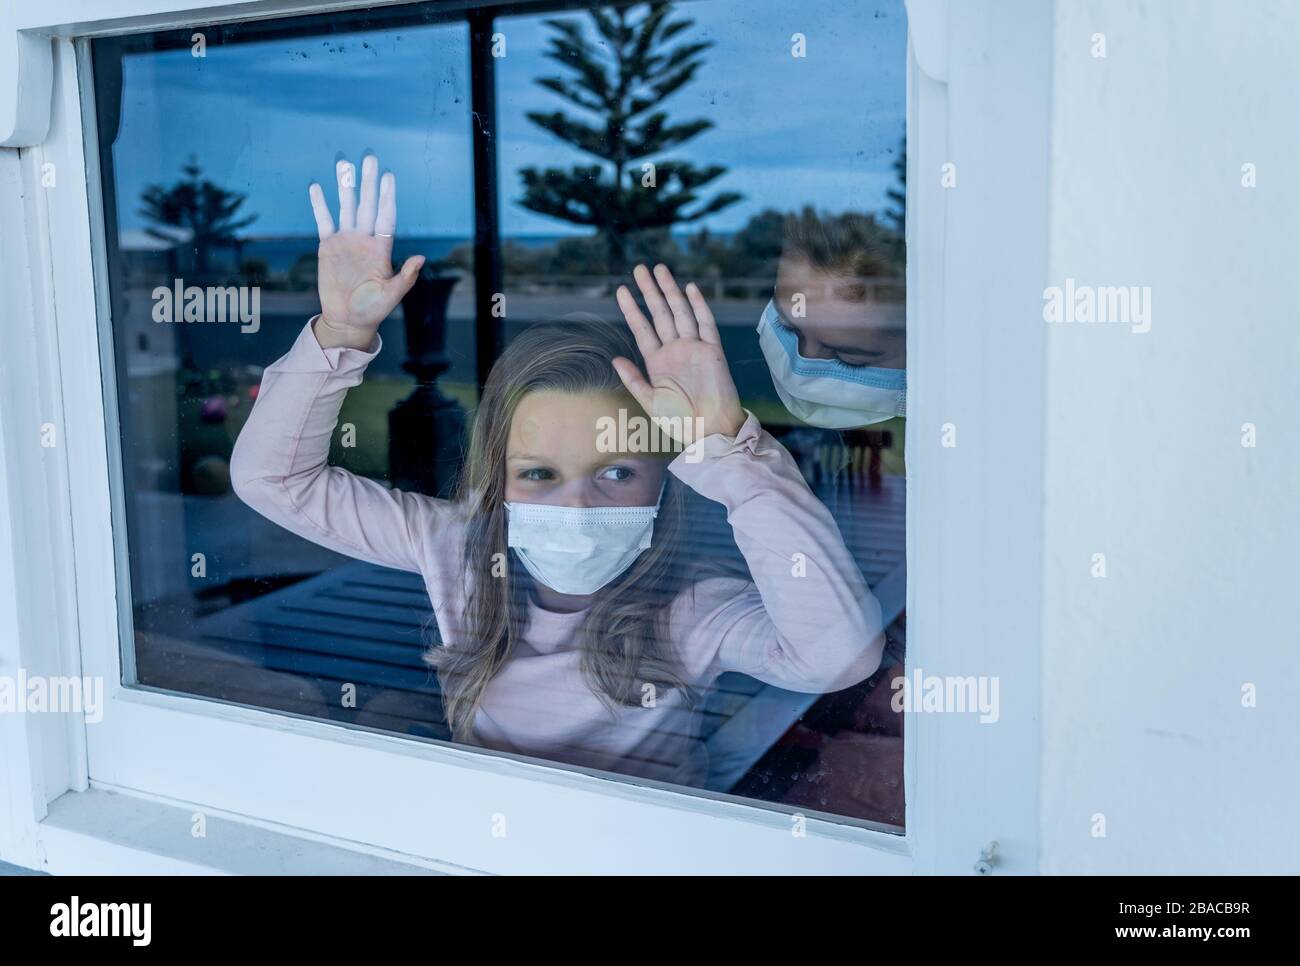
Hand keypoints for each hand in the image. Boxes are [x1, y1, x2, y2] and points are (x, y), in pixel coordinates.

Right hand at [308, 155, 424, 348]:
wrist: (348, 320)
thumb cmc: (373, 310)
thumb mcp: (392, 295)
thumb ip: (405, 277)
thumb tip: (421, 258)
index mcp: (381, 249)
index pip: (386, 216)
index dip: (387, 197)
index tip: (389, 176)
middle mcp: (364, 240)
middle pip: (367, 204)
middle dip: (368, 182)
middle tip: (370, 157)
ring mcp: (346, 241)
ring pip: (345, 207)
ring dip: (344, 186)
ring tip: (343, 163)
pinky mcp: (327, 247)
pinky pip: (323, 221)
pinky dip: (319, 205)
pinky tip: (317, 187)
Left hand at [613, 264, 745, 440]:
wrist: (710, 431)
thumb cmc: (680, 422)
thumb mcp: (650, 401)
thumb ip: (633, 379)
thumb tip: (615, 358)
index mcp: (658, 362)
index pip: (642, 329)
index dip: (632, 309)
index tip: (621, 290)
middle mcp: (675, 350)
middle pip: (660, 313)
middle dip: (650, 291)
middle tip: (639, 268)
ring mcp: (694, 348)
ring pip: (680, 312)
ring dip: (670, 291)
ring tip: (660, 269)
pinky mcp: (712, 350)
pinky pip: (705, 323)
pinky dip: (698, 305)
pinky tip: (689, 288)